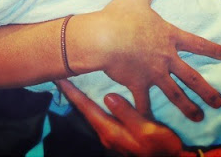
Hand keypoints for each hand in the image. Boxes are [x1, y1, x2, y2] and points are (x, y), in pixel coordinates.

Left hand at [58, 79, 184, 156]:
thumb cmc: (161, 146)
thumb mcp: (146, 129)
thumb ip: (127, 113)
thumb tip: (107, 96)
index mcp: (110, 131)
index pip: (85, 108)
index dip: (71, 92)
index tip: (59, 77)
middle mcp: (107, 133)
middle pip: (85, 109)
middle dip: (73, 93)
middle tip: (63, 74)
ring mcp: (113, 134)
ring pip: (92, 112)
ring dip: (82, 97)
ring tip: (75, 81)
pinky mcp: (120, 133)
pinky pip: (101, 114)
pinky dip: (95, 102)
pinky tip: (97, 95)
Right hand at [91, 0, 220, 120]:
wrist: (105, 38)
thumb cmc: (121, 15)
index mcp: (169, 36)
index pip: (196, 43)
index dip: (212, 49)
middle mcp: (166, 58)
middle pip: (192, 77)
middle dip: (207, 90)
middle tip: (219, 101)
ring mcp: (154, 74)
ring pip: (175, 94)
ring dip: (188, 107)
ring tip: (199, 117)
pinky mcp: (138, 85)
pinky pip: (144, 104)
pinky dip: (147, 116)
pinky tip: (151, 126)